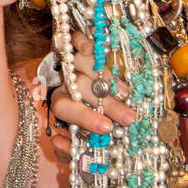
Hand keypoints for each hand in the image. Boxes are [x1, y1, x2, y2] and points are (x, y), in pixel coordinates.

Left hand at [48, 32, 137, 163]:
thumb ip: (68, 148)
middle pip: (79, 87)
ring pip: (81, 64)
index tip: (108, 128)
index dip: (84, 117)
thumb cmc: (92, 124)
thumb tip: (58, 142)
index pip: (65, 109)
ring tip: (126, 93)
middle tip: (128, 118)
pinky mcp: (81, 45)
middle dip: (105, 104)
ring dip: (105, 78)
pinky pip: (75, 38)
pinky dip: (80, 41)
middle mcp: (66, 82)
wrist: (99, 97)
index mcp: (63, 104)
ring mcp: (73, 62)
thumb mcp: (80, 141)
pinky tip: (88, 47)